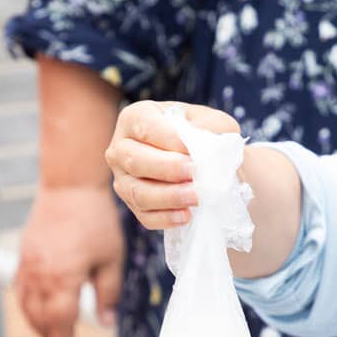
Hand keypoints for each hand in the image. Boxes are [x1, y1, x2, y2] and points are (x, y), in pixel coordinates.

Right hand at [16, 184, 123, 336]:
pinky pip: (20, 291)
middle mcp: (39, 275)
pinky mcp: (23, 257)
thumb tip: (107, 322)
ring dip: (38, 327)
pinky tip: (38, 312)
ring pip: (26, 308)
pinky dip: (28, 307)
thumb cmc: (94, 219)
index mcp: (62, 278)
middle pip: (40, 320)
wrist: (69, 186)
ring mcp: (27, 266)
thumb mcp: (111, 259)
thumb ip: (108, 293)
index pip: (60, 323)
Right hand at [105, 101, 239, 229]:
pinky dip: (166, 218)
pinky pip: (144, 216)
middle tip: (194, 173)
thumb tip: (202, 146)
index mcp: (136, 117)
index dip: (170, 140)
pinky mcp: (133, 205)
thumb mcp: (214, 123)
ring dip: (168, 197)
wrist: (210, 163)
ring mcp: (123, 179)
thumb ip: (210, 129)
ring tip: (195, 197)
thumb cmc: (207, 136)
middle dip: (167, 169)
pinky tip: (186, 216)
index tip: (194, 151)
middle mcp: (121, 147)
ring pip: (137, 192)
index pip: (145, 127)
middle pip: (135, 160)